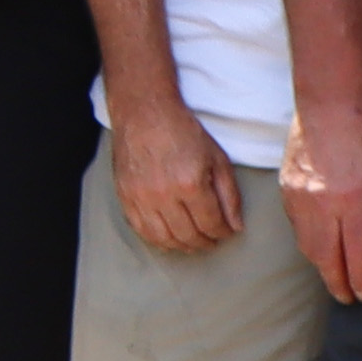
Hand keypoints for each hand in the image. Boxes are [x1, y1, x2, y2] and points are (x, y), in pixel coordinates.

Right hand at [106, 99, 245, 260]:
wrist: (144, 114)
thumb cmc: (183, 132)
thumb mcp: (217, 158)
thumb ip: (229, 195)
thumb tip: (236, 226)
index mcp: (190, 183)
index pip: (211, 223)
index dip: (223, 232)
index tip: (227, 232)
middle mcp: (164, 194)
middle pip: (188, 235)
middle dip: (206, 243)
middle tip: (213, 241)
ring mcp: (141, 198)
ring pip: (164, 239)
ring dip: (183, 246)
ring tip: (193, 243)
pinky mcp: (125, 197)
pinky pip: (141, 231)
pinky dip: (158, 241)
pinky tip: (169, 239)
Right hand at [281, 95, 361, 304]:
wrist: (329, 104)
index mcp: (354, 203)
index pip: (357, 257)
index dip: (361, 282)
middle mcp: (324, 206)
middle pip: (326, 260)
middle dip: (337, 283)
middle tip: (345, 298)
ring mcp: (300, 198)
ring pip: (307, 246)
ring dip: (320, 264)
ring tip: (332, 274)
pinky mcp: (286, 189)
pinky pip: (296, 226)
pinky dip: (307, 240)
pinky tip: (318, 242)